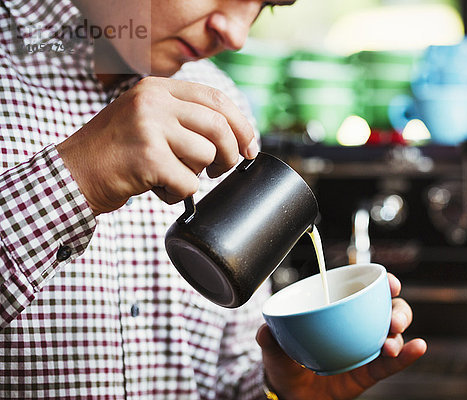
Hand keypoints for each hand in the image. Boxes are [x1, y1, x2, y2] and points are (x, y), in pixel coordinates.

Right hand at [56, 76, 257, 214]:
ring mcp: (149, 128)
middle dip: (230, 153)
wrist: (72, 174)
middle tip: (222, 169)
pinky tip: (157, 189)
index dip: (240, 124)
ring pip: (206, 155)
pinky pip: (188, 182)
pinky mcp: (147, 158)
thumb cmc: (115, 153)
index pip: (216, 99)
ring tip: (173, 178)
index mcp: (156, 89)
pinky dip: (178, 194)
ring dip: (198, 176)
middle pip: (219, 126)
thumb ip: (182, 118)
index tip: (250, 146)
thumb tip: (236, 136)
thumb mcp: (146, 119)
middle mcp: (153, 102)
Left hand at [257, 273, 426, 399]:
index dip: (381, 282)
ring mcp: (367, 347)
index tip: (388, 281)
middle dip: (398, 309)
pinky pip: (392, 363)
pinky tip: (417, 348)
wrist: (291, 396)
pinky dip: (407, 355)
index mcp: (339, 310)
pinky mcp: (371, 371)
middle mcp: (358, 325)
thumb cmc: (287, 363)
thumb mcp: (275, 350)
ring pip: (395, 333)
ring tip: (391, 341)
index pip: (364, 290)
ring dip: (400, 332)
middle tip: (393, 318)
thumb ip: (270, 339)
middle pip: (388, 309)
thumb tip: (265, 329)